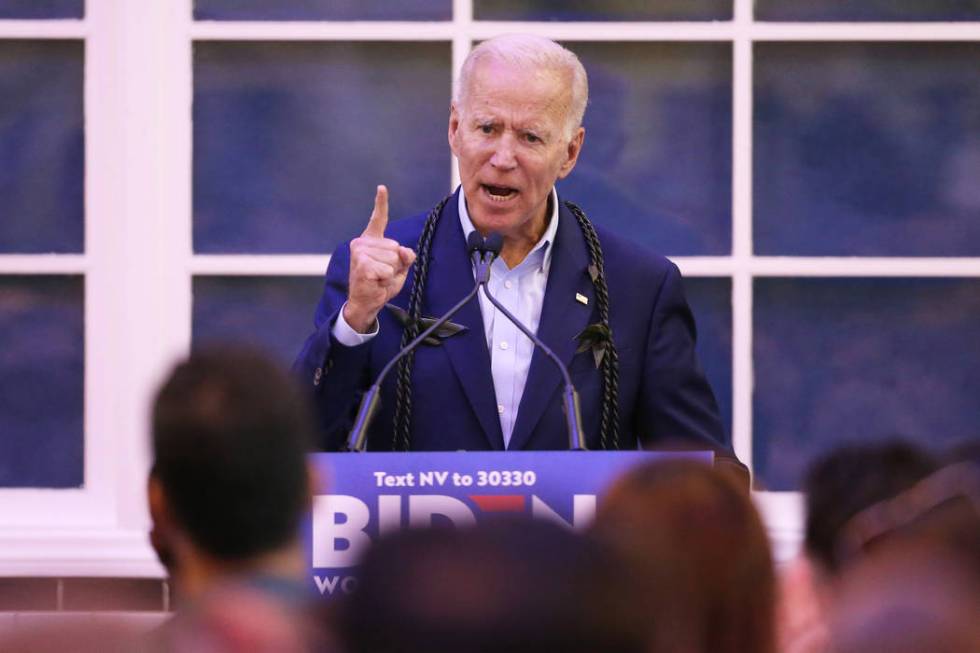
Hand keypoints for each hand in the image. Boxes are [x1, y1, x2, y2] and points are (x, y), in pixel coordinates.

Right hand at [344, 185, 416, 332]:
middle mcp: (362, 243)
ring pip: (394, 260)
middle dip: (397, 264)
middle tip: (383, 274)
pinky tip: (375, 282)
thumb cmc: (381, 284)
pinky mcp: (362, 265)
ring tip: (379, 278)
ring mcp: (360, 252)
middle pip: (397, 248)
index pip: (378, 219)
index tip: (382, 187)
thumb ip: (405, 256)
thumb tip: (404, 251)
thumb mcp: (399, 268)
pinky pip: (388, 270)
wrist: (365, 303)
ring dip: (391, 273)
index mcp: (371, 240)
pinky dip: (386, 280)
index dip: (381, 203)